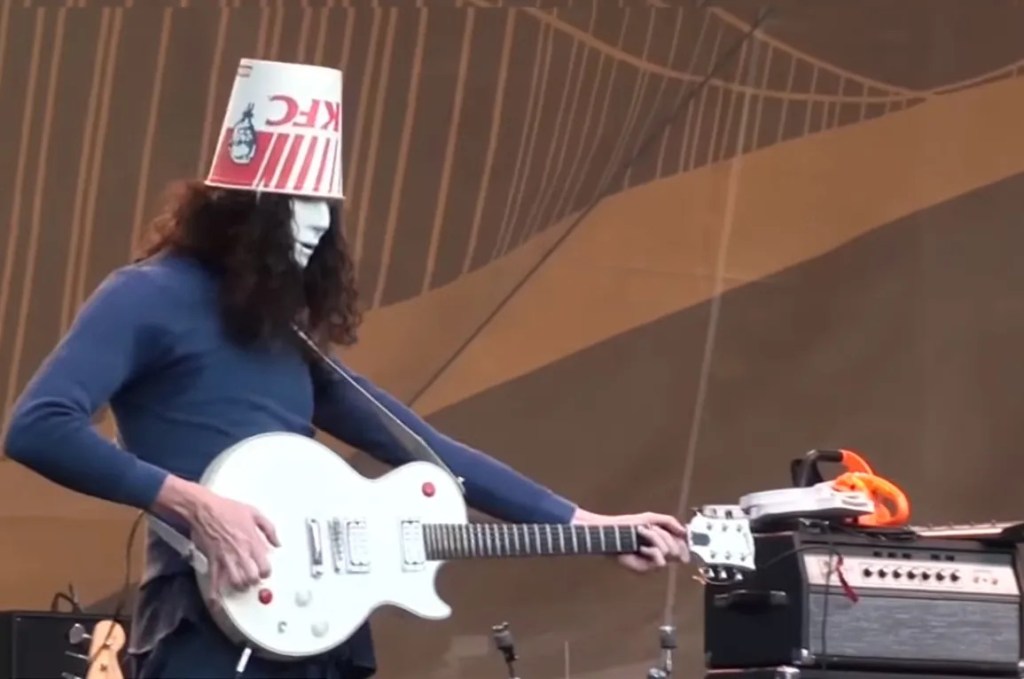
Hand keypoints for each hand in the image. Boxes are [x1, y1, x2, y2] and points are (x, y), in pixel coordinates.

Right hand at [188, 487, 279, 594]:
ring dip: (240, 586)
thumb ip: (269, 529)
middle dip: (254, 581)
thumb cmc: (227, 509)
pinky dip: (214, 594)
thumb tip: (277, 542)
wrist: (204, 509)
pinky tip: (216, 603)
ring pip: (236, 582)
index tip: (265, 572)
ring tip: (241, 585)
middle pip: (252, 577)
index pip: (265, 565)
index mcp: (252, 541)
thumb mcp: (254, 513)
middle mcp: (240, 552)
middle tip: (253, 579)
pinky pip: (214, 581)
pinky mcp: (212, 560)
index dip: (267, 572)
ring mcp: (226, 558)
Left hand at [572, 509, 688, 573]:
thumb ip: (669, 522)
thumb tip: (685, 532)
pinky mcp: (644, 569)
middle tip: (649, 528)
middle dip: (664, 534)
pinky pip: (660, 562)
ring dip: (656, 538)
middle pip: (677, 549)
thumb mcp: (651, 518)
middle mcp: (659, 555)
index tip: (681, 534)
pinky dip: (652, 551)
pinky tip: (641, 548)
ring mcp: (652, 563)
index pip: (682, 547)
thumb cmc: (628, 525)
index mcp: (663, 544)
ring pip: (669, 552)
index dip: (684, 542)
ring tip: (641, 532)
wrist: (611, 531)